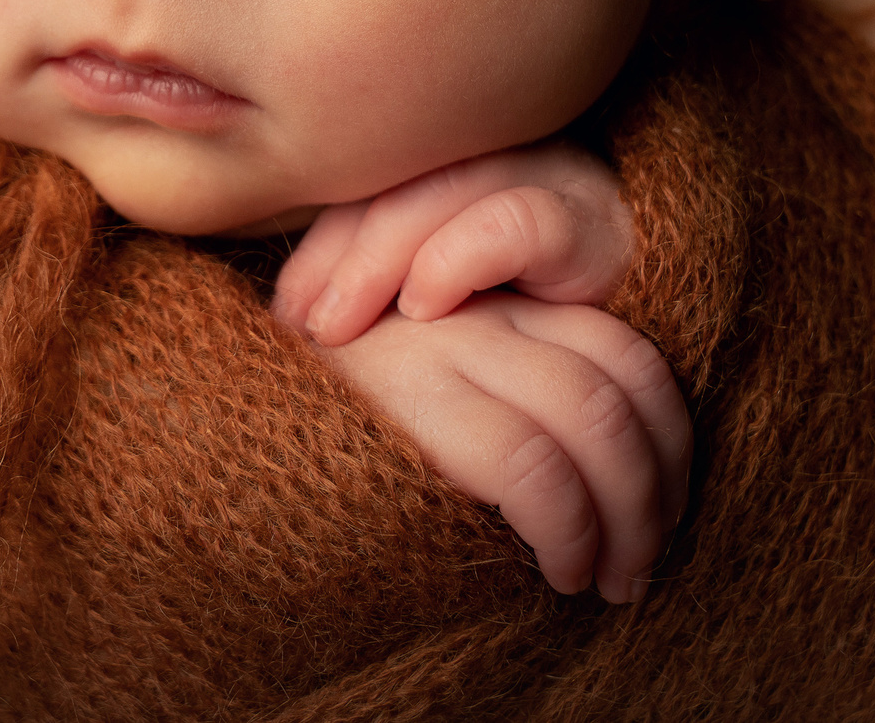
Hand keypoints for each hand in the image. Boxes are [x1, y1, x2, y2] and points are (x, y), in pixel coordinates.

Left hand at [271, 141, 631, 347]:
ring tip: (342, 324)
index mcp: (458, 155)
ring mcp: (553, 175)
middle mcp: (505, 147)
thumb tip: (281, 310)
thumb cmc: (513, 333)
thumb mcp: (426, 304)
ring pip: (450, 185)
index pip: (372, 172)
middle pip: (405, 170)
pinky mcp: (596, 225)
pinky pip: (520, 221)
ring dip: (383, 257)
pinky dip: (460, 258)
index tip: (287, 311)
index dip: (320, 240)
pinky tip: (425, 305)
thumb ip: (364, 281)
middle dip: (343, 252)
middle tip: (309, 324)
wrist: (621, 380)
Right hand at [314, 290, 689, 603]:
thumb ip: (503, 391)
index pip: (625, 350)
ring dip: (628, 518)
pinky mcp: (412, 400)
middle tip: (647, 560)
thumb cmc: (323, 431)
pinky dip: (571, 528)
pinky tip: (561, 568)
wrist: (205, 423)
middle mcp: (477, 305)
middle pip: (624, 380)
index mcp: (492, 297)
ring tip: (613, 578)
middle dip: (659, 484)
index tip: (665, 509)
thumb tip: (611, 477)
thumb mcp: (424, 391)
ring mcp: (443, 344)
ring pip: (594, 418)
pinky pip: (535, 466)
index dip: (669, 437)